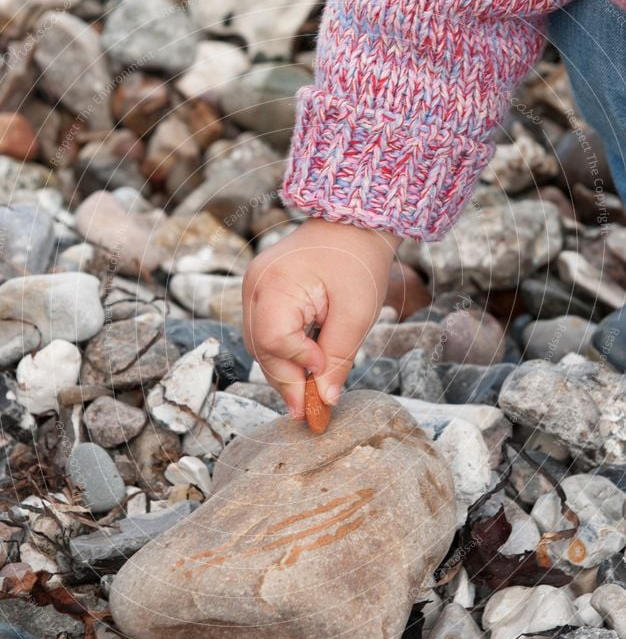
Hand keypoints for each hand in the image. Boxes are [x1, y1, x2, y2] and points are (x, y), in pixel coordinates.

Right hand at [242, 217, 400, 418]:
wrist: (353, 223)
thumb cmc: (358, 261)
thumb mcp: (357, 312)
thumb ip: (339, 357)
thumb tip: (326, 399)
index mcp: (275, 282)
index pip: (274, 339)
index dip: (299, 362)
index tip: (326, 370)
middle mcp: (255, 285)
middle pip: (260, 348)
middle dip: (285, 382)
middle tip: (309, 414)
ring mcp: (254, 289)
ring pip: (259, 345)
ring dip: (283, 373)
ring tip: (307, 400)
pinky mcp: (262, 294)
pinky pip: (265, 333)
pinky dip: (283, 355)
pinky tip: (302, 373)